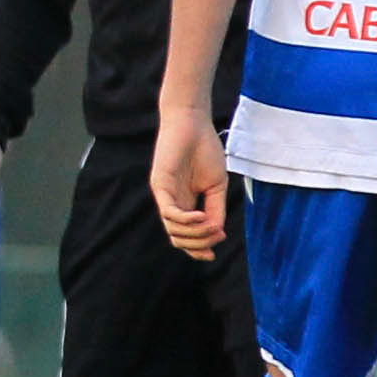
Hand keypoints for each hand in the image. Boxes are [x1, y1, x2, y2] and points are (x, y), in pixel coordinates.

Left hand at [149, 105, 228, 259]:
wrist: (193, 124)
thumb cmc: (205, 151)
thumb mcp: (216, 186)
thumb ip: (215, 209)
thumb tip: (216, 233)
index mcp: (185, 204)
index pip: (185, 236)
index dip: (198, 249)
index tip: (213, 253)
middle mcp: (172, 203)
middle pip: (178, 238)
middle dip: (198, 245)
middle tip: (216, 238)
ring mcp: (165, 195)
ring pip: (174, 230)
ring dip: (196, 234)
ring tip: (212, 227)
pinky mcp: (160, 185)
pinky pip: (170, 213)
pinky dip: (186, 220)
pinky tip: (201, 218)